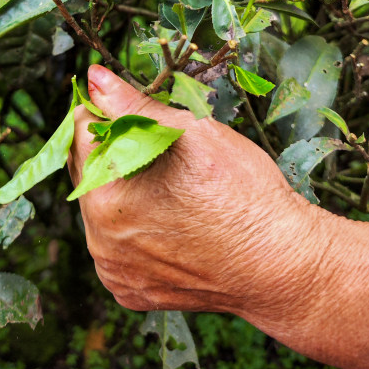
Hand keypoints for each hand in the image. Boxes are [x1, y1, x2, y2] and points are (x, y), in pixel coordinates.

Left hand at [68, 64, 321, 319]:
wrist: (285, 264)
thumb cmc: (245, 193)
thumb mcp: (190, 132)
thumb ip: (133, 104)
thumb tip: (95, 77)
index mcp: (106, 197)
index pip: (83, 133)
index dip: (108, 113)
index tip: (135, 110)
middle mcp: (100, 242)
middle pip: (87, 173)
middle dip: (111, 150)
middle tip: (155, 143)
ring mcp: (115, 272)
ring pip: (100, 209)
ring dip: (119, 188)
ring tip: (167, 183)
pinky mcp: (131, 291)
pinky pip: (116, 245)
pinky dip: (131, 226)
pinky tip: (165, 217)